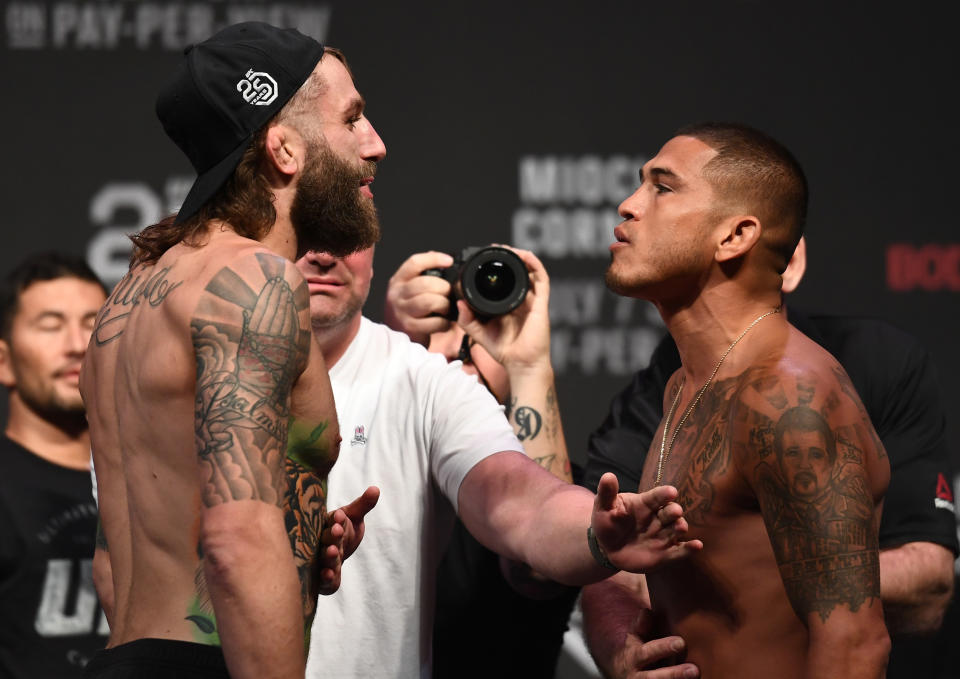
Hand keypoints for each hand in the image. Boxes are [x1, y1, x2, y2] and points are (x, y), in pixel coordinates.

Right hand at [314, 486, 379, 594]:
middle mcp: (323, 542)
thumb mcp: (353, 517)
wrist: (335, 554)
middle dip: (332, 535)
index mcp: (330, 525)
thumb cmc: (344, 531)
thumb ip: (363, 505)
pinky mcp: (324, 578)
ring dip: (328, 555)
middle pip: (326, 538)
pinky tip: (330, 575)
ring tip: (333, 552)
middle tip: (337, 531)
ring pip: (324, 557)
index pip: (332, 521)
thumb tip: (376, 489)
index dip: (336, 519)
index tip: (340, 515)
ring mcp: (322, 560)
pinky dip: (325, 577)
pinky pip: (323, 579)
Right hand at [384, 251, 454, 344]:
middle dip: (444, 288)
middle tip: (449, 294)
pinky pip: (434, 322)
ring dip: (444, 304)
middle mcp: (397, 294)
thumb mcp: (409, 288)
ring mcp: (402, 312)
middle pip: (425, 283)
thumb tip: (444, 260)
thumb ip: (423, 273)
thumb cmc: (408, 308)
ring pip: (430, 302)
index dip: (433, 259)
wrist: (397, 334)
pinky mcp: (410, 328)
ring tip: (446, 308)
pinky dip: (444, 323)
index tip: (449, 261)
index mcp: (399, 280)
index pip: (415, 263)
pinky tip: (443, 322)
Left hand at [456, 247, 550, 374]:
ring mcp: (532, 300)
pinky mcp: (541, 303)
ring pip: (531, 271)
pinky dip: (535, 265)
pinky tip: (524, 256)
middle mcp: (522, 300)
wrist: (521, 364)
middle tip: (495, 249)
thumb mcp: (479, 333)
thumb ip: (467, 320)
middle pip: (518, 272)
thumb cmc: (505, 351)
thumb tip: (459, 303)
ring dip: (521, 257)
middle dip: (508, 257)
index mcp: (509, 305)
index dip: (497, 268)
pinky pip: (541, 279)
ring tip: (508, 249)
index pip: (504, 281)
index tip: (484, 258)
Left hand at [591, 473, 702, 572]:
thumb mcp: (604, 507)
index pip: (657, 496)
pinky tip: (697, 546)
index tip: (671, 491)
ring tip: (681, 527)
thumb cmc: (608, 522)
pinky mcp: (665, 554)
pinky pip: (679, 552)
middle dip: (673, 511)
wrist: (607, 547)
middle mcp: (658, 518)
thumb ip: (607, 492)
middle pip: (670, 512)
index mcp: (645, 504)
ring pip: (676, 530)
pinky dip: (689, 549)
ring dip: (680, 527)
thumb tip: (608, 475)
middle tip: (675, 511)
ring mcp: (663, 536)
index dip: (664, 494)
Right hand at [614, 610, 698, 678]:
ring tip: (695, 676)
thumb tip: (647, 611)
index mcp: (633, 658)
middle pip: (654, 678)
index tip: (681, 642)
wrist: (622, 676)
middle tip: (694, 670)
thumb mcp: (634, 639)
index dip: (663, 648)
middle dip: (674, 674)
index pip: (647, 653)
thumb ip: (641, 626)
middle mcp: (637, 677)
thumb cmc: (636, 652)